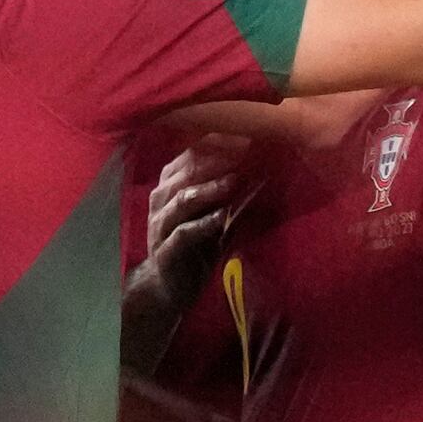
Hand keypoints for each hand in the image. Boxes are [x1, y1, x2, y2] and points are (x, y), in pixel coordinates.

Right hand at [139, 140, 256, 290]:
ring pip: (182, 198)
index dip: (218, 143)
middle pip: (186, 171)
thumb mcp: (212, 214)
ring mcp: (161, 225)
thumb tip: (261, 168)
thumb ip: (228, 193)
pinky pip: (184, 232)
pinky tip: (223, 217)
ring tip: (235, 180)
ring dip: (210, 188)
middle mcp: (161, 200)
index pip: (191, 154)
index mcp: (170, 185)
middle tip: (246, 151)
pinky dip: (204, 223)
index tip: (248, 134)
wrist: (167, 287)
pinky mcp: (166, 250)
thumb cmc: (193, 245)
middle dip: (217, 159)